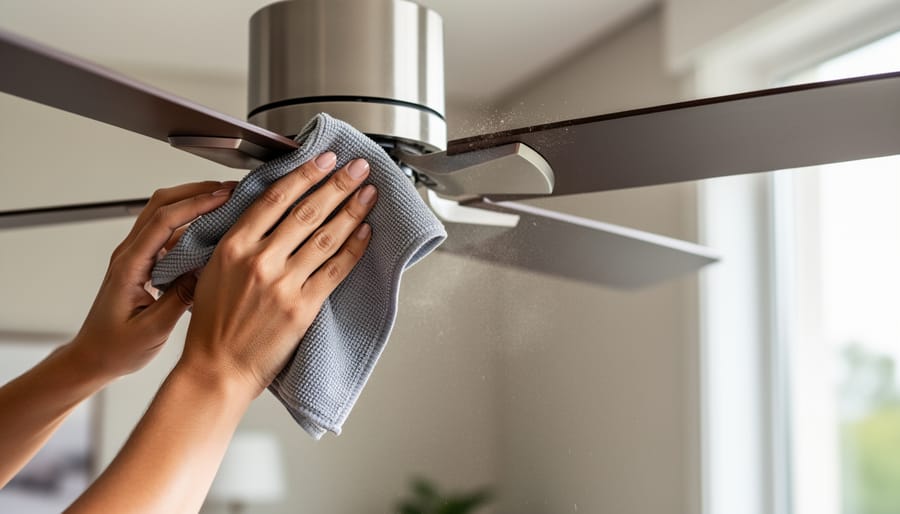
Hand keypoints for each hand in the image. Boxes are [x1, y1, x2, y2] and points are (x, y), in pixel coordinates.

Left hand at [69, 181, 237, 379]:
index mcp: (129, 266)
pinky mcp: (145, 263)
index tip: (223, 197)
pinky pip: (168, 233)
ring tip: (226, 203)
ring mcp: (136, 256)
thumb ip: (179, 299)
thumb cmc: (115, 348)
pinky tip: (213, 230)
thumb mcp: (151, 330)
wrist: (93, 357)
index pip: (163, 221)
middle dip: (196, 191)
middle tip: (229, 189)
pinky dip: (192, 223)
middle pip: (161, 204)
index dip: (196, 204)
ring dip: (194, 202)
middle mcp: (130, 254)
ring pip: (164, 214)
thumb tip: (206, 271)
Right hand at [179, 152, 375, 397]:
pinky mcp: (302, 307)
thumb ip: (239, 241)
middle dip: (337, 184)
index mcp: (233, 246)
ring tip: (368, 193)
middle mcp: (259, 261)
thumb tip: (267, 213)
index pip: (275, 198)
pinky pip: (335, 270)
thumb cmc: (213, 325)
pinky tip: (365, 232)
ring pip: (325, 236)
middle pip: (307, 211)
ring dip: (352, 210)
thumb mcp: (213, 271)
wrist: (217, 368)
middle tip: (358, 167)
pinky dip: (353, 248)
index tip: (323, 159)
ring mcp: (282, 284)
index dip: (304, 174)